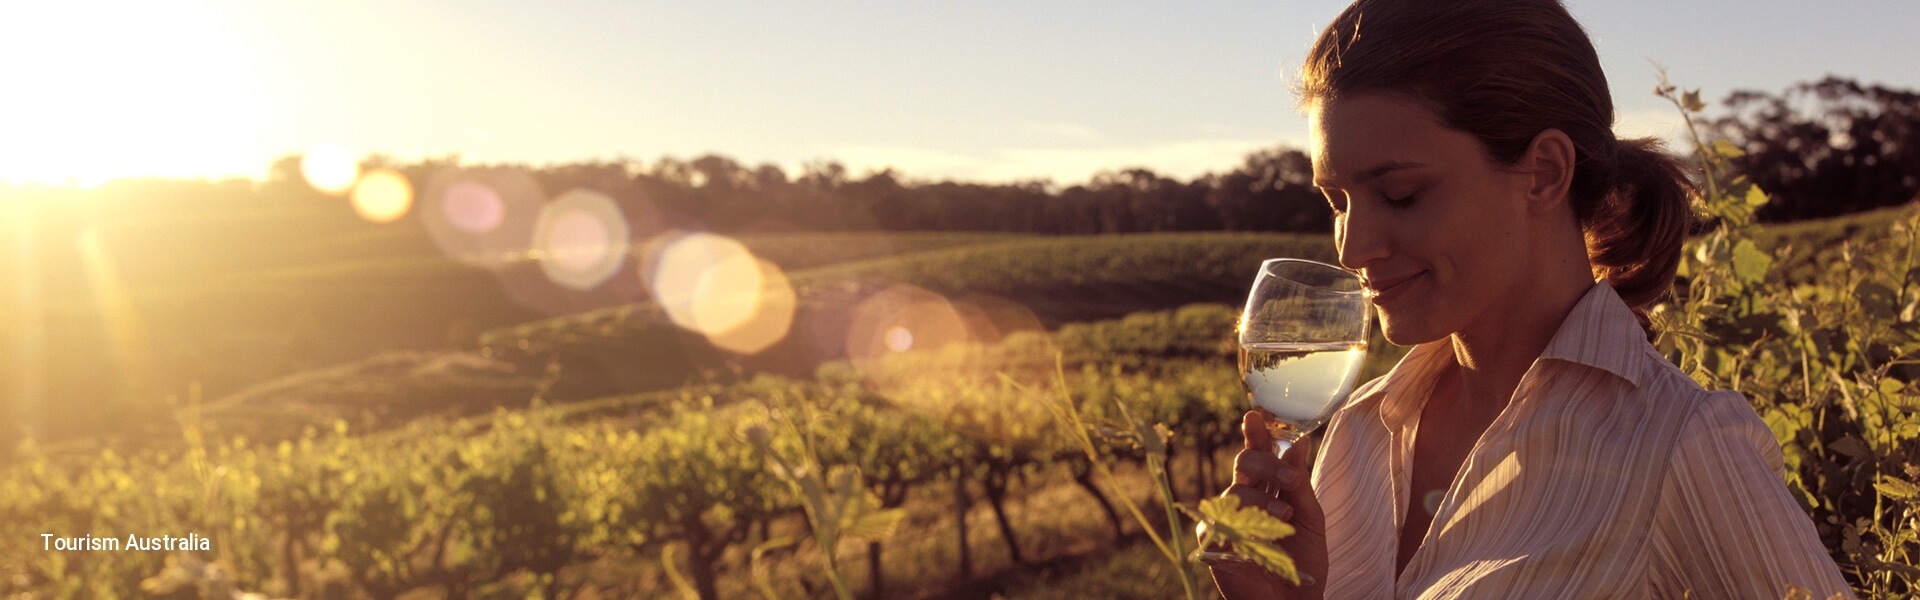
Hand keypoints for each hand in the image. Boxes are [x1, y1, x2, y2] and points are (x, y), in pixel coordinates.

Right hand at [1210, 410, 1328, 599]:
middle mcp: (1243, 499)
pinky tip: (1262, 535)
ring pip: (1237, 490)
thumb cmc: (1304, 562)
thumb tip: (1298, 443)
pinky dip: (1246, 523)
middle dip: (1266, 464)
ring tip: (1284, 518)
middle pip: (1245, 464)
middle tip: (1289, 481)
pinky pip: (1223, 520)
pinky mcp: (1213, 541)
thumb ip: (1300, 483)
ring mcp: (1226, 518)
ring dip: (1263, 500)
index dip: (1256, 435)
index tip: (1255, 416)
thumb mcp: (1310, 518)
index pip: (1258, 454)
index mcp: (1267, 489)